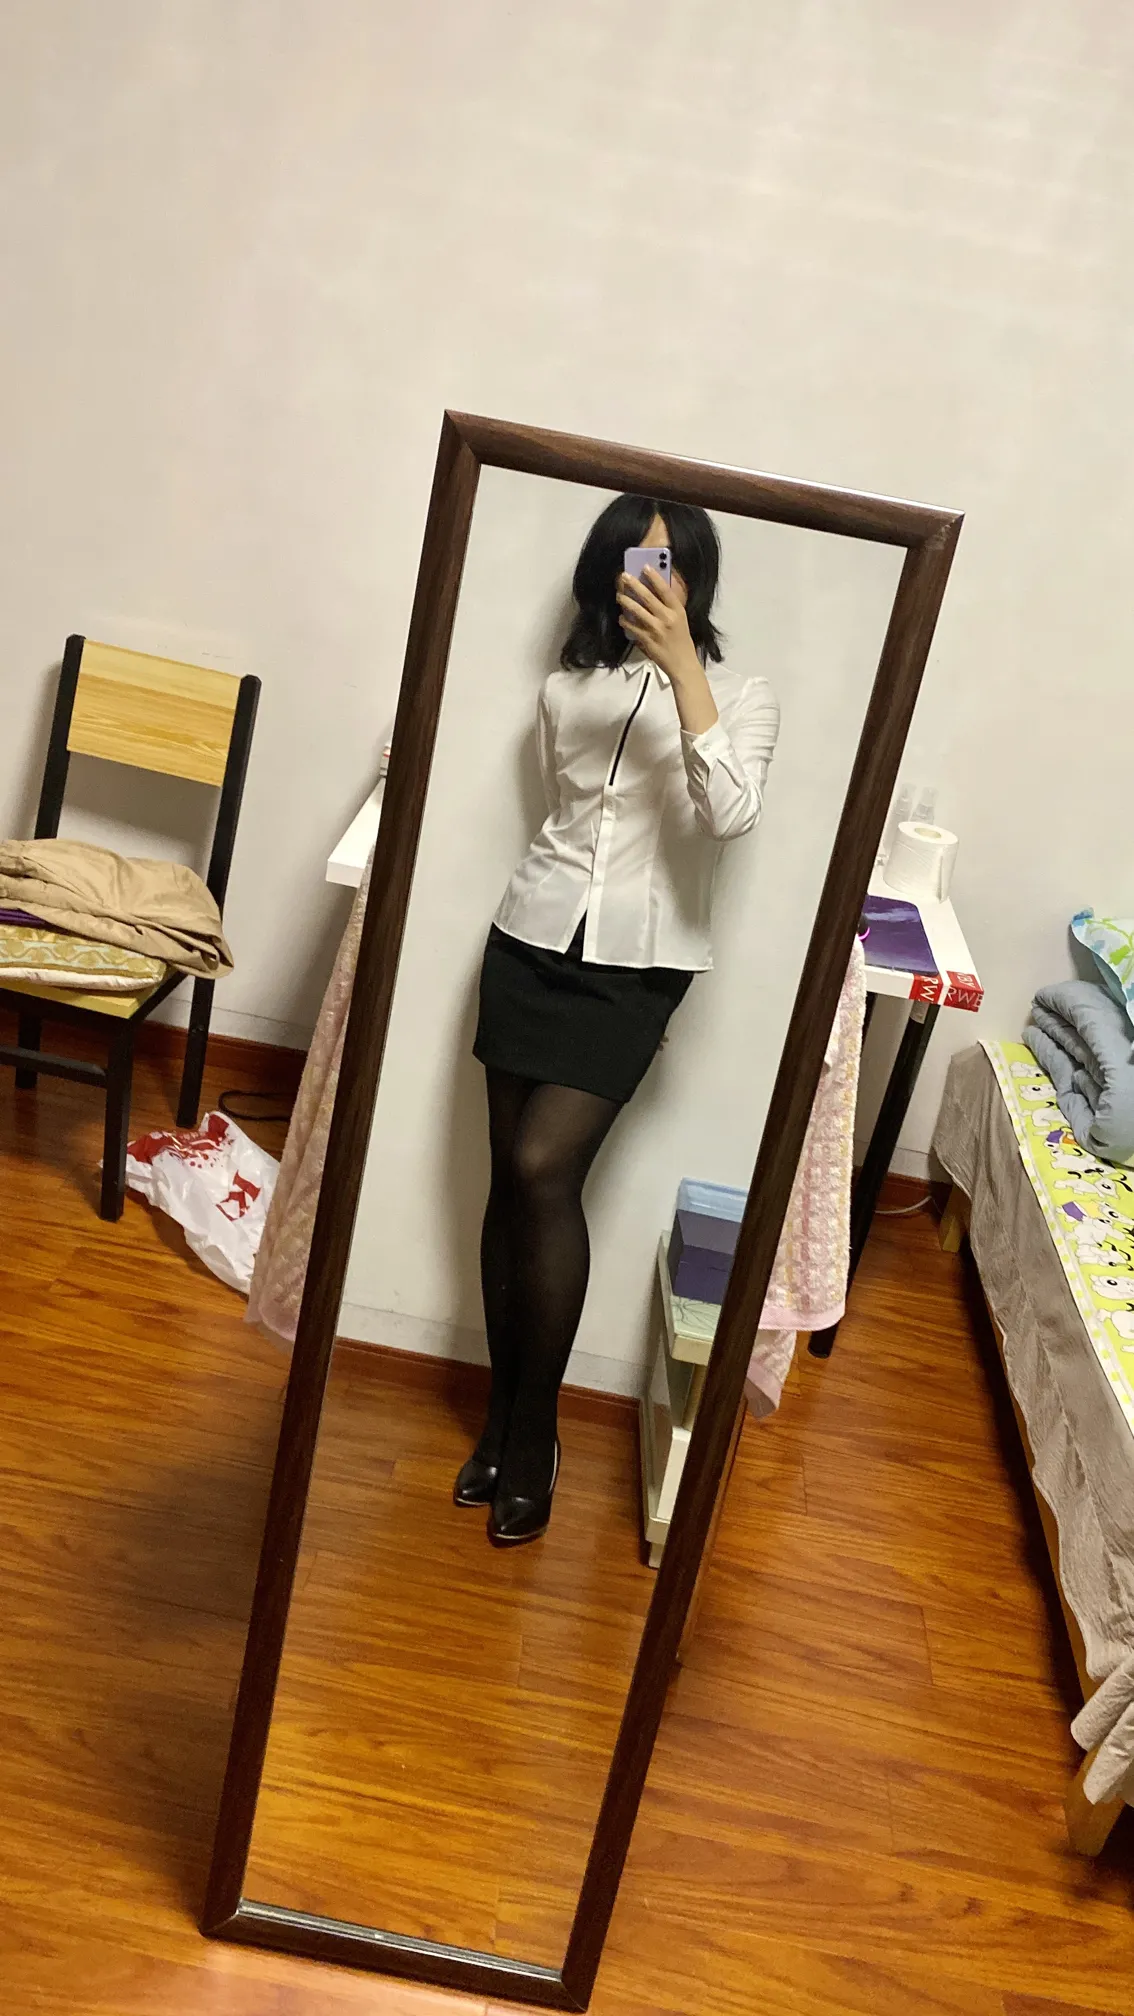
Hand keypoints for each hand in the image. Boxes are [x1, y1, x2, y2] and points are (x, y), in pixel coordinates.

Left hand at [616, 568, 700, 686]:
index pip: (665, 590)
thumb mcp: (680, 620)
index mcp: (678, 611)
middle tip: (624, 576)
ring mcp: (656, 629)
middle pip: (648, 597)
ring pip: (636, 610)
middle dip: (634, 585)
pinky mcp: (647, 640)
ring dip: (625, 601)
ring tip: (619, 596)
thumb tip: (653, 592)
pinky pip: (632, 627)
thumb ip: (668, 607)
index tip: (645, 567)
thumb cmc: (681, 640)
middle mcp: (667, 618)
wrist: (682, 663)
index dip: (654, 577)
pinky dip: (625, 621)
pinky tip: (622, 617)